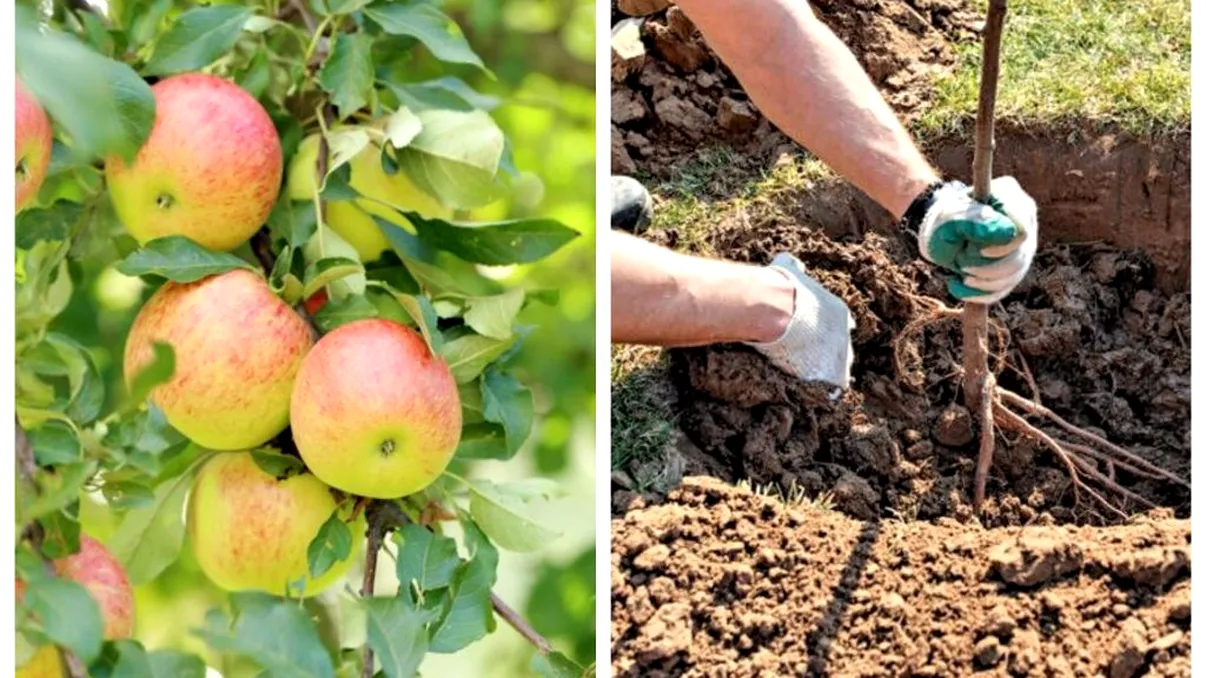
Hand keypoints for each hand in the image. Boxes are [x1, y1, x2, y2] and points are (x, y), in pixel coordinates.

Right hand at [747, 253, 854, 391]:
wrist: (778, 310)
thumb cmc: (782, 289)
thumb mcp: (788, 270)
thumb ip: (791, 267)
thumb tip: (785, 260)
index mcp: (839, 311)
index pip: (840, 324)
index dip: (826, 331)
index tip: (816, 336)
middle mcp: (845, 333)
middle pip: (842, 348)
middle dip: (828, 354)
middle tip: (811, 359)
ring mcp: (841, 355)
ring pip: (838, 368)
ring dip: (826, 373)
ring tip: (812, 379)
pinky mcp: (833, 374)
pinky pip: (833, 386)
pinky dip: (825, 391)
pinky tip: (816, 393)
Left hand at [918, 177, 1037, 303]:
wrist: (941, 231)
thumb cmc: (945, 219)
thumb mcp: (950, 218)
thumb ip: (975, 222)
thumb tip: (1007, 232)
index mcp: (1012, 197)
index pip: (1021, 231)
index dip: (1001, 248)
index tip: (976, 251)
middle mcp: (1025, 219)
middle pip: (1020, 257)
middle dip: (986, 267)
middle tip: (960, 262)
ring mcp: (1024, 245)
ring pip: (1015, 275)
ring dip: (982, 281)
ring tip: (960, 272)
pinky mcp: (1016, 266)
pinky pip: (1005, 288)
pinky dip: (981, 293)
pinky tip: (961, 285)